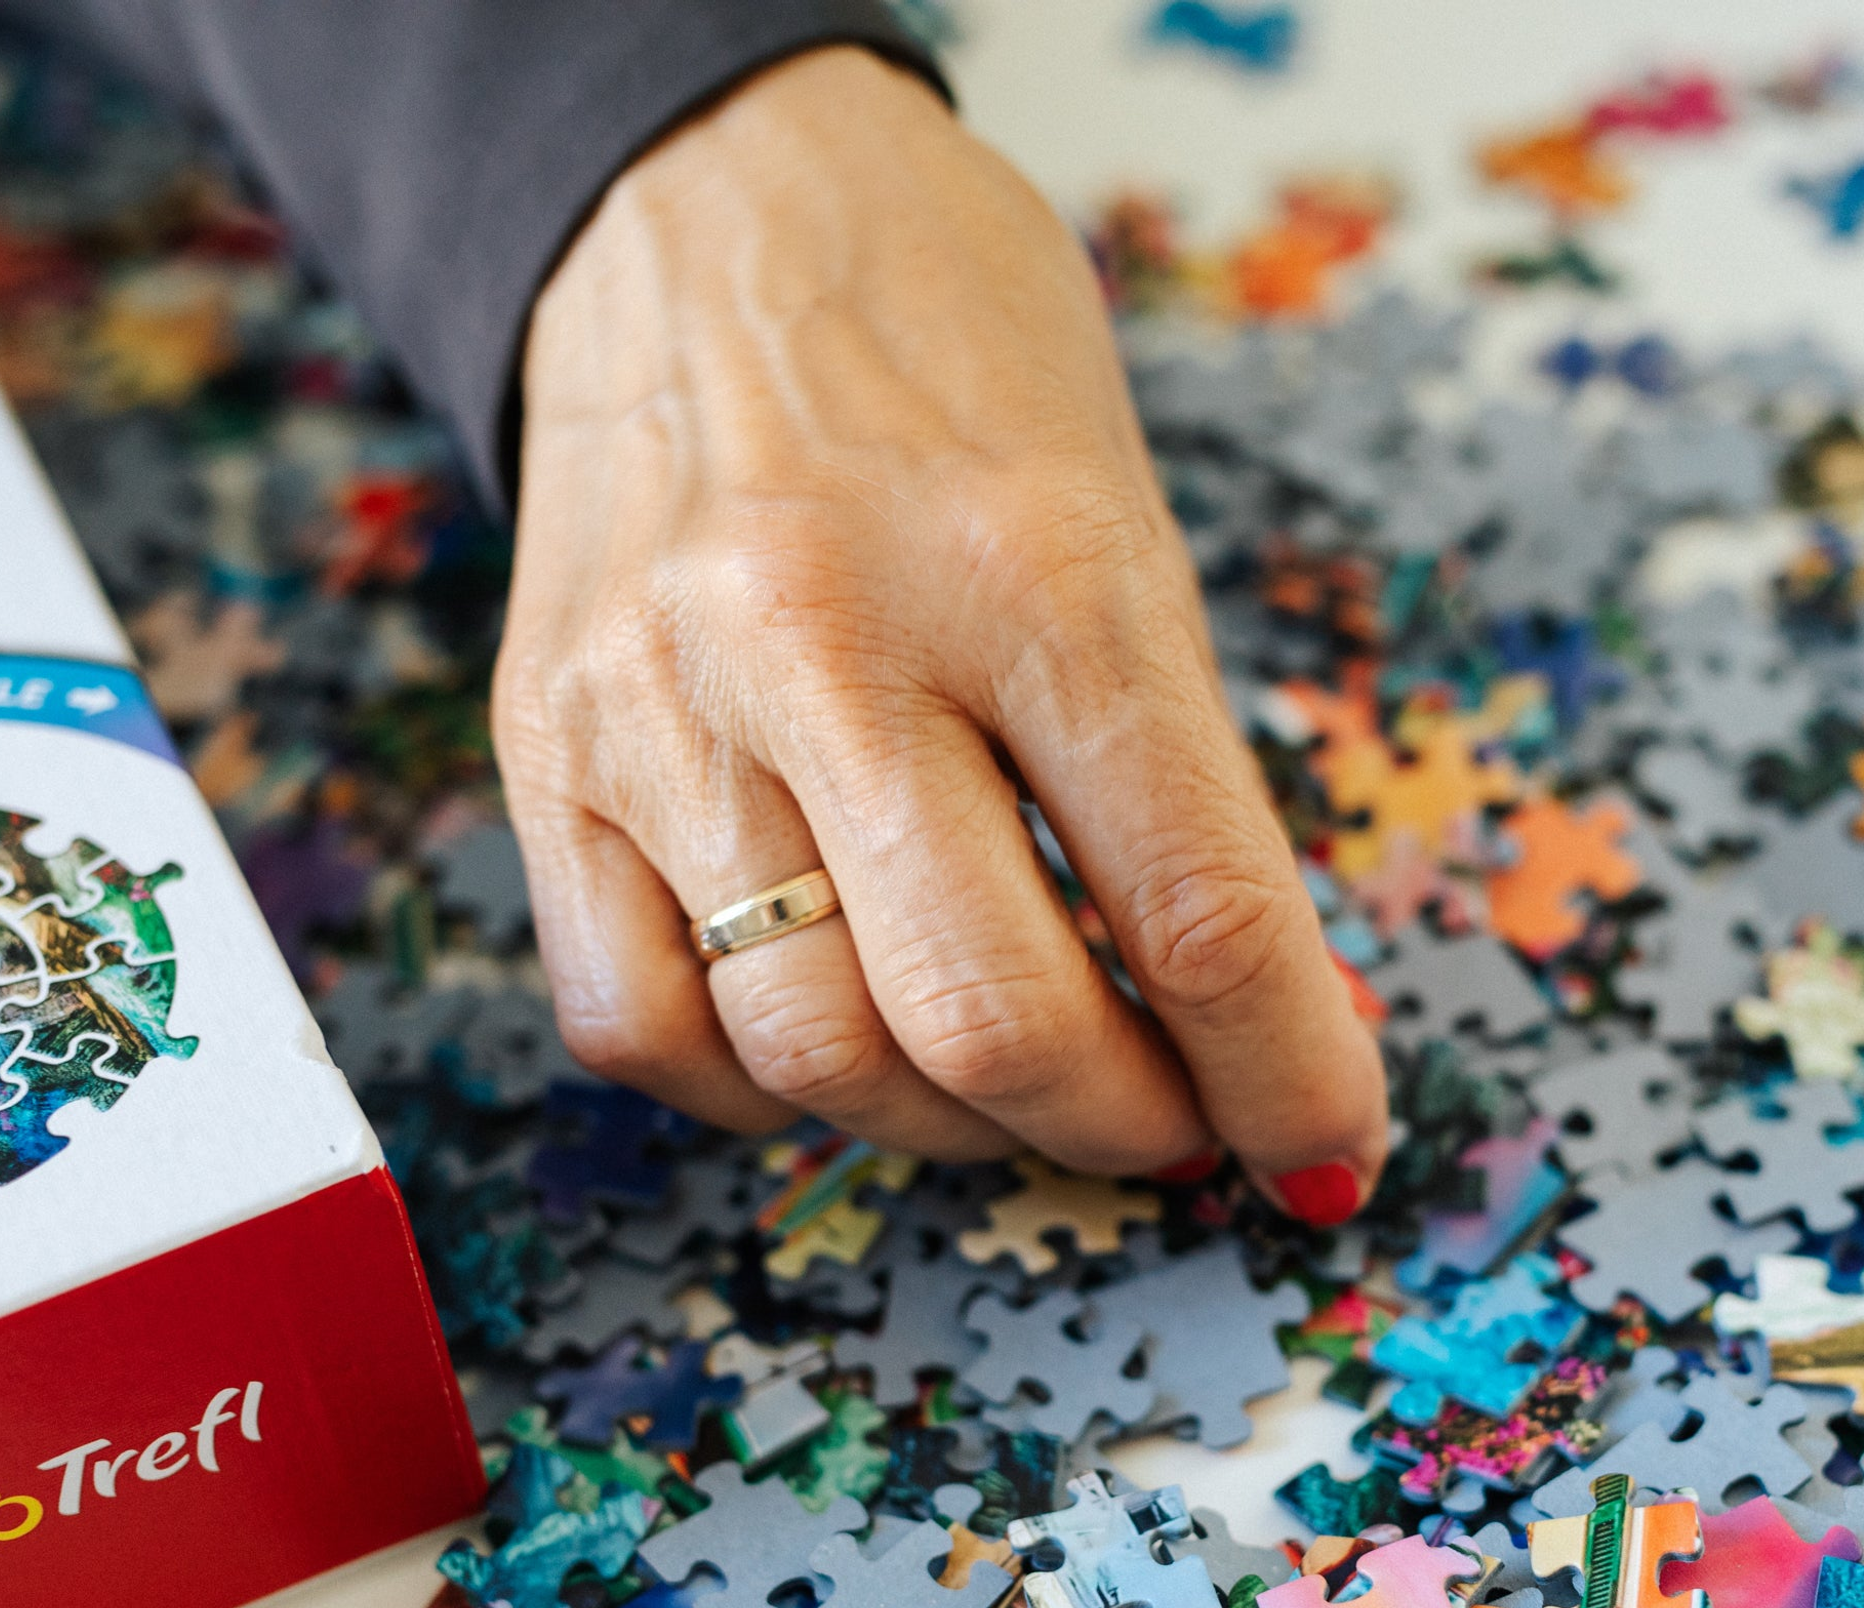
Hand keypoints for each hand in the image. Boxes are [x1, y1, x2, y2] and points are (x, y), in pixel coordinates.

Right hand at [493, 48, 1385, 1222]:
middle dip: (1119, 1124)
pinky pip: (642, 1030)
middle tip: (1165, 1114)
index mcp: (1036, 567)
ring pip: (816, 1056)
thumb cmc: (957, 368)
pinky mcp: (539, 755)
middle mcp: (828, 639)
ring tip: (1011, 1070)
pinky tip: (839, 1027)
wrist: (705, 208)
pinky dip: (765, 1089)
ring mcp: (661, 708)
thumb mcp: (1127, 533)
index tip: (1324, 1143)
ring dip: (952, 1121)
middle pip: (993, 1023)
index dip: (1287, 1077)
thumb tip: (1255, 1031)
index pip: (1198, 911)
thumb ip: (1181, 789)